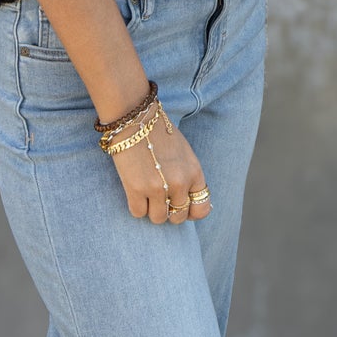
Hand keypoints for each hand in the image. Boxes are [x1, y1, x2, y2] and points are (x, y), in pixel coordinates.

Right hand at [109, 110, 211, 224]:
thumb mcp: (184, 153)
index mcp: (194, 172)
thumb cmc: (158, 132)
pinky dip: (136, 206)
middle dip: (169, 212)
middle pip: (178, 217)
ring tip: (145, 194)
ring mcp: (158, 188)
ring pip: (158, 219)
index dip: (190, 212)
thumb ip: (189, 175)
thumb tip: (190, 199)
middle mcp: (180, 183)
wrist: (135, 117)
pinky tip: (134, 191)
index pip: (201, 208)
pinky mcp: (136, 189)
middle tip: (159, 199)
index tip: (180, 207)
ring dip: (151, 210)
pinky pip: (138, 213)